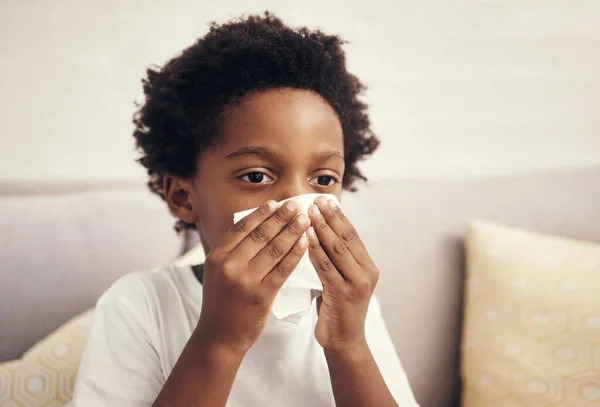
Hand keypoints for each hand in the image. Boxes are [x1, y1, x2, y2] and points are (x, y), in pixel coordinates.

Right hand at [195, 200, 309, 354]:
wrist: (219, 336)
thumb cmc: (221, 301)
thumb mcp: (217, 272)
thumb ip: (232, 250)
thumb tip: (255, 223)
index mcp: (217, 256)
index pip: (242, 228)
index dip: (261, 214)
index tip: (276, 202)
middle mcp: (230, 266)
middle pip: (260, 235)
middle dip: (281, 217)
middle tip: (296, 204)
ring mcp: (246, 281)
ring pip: (274, 249)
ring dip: (292, 231)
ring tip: (305, 220)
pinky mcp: (262, 295)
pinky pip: (283, 269)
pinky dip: (295, 253)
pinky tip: (305, 242)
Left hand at [307, 196, 378, 352]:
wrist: (344, 341)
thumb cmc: (337, 309)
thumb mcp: (341, 280)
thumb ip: (336, 260)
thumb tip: (320, 233)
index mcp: (368, 266)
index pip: (352, 235)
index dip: (339, 216)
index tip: (325, 200)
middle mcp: (366, 272)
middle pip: (346, 237)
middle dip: (330, 216)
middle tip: (315, 199)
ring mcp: (357, 283)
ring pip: (337, 249)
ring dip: (322, 228)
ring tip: (309, 212)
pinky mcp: (343, 294)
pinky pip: (326, 267)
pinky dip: (316, 250)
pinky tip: (306, 237)